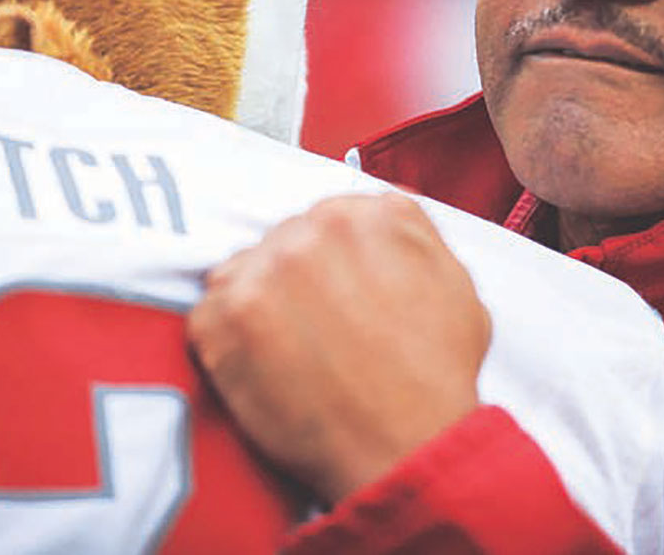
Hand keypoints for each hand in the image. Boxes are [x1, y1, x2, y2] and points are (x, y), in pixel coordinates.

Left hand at [187, 193, 490, 502]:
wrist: (407, 448)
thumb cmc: (435, 376)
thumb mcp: (456, 282)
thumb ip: (414, 234)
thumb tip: (383, 214)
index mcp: (368, 215)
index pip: (328, 218)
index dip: (332, 260)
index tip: (334, 288)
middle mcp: (310, 233)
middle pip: (283, 241)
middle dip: (296, 279)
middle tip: (317, 327)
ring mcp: (262, 274)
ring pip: (242, 271)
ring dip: (258, 302)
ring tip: (290, 348)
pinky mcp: (224, 321)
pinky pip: (208, 312)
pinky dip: (226, 339)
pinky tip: (263, 365)